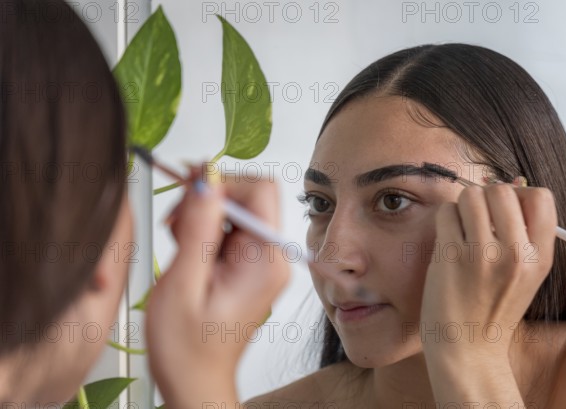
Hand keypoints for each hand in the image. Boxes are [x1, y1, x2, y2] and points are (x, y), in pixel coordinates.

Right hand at [145, 169, 289, 407]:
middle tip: (177, 220)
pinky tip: (189, 250)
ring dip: (204, 214)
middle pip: (251, 196)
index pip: (261, 191)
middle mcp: (272, 258)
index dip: (223, 183)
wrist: (196, 379)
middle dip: (210, 198)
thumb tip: (206, 180)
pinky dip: (206, 229)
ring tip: (180, 242)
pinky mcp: (251, 265)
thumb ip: (197, 228)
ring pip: (238, 209)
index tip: (188, 191)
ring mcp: (263, 262)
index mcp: (265, 261)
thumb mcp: (183, 284)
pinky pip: (232, 228)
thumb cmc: (188, 348)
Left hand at [420, 184, 556, 357]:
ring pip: (470, 196)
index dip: (519, 194)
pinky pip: (446, 212)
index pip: (541, 197)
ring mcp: (482, 255)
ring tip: (462, 232)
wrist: (467, 349)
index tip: (504, 211)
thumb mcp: (524, 274)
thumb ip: (522, 233)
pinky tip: (447, 242)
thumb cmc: (492, 309)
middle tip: (477, 221)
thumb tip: (510, 182)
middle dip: (485, 198)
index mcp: (540, 257)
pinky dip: (444, 221)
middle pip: (501, 190)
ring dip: (462, 208)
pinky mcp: (451, 257)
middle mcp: (516, 254)